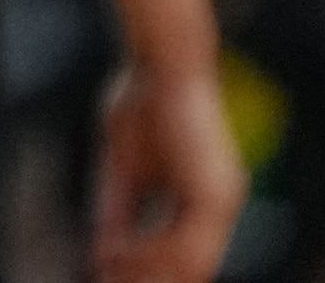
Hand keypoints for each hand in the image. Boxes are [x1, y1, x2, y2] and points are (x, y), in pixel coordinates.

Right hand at [89, 59, 246, 282]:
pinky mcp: (214, 193)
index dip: (146, 268)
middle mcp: (220, 202)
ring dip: (147, 272)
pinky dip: (150, 254)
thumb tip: (103, 250)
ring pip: (191, 262)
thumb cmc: (142, 98)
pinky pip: (185, 243)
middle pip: (191, 266)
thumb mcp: (122, 163)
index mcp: (204, 195)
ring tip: (108, 275)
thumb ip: (119, 208)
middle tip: (106, 282)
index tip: (108, 275)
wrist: (163, 62)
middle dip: (148, 279)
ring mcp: (222, 199)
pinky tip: (120, 256)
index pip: (181, 249)